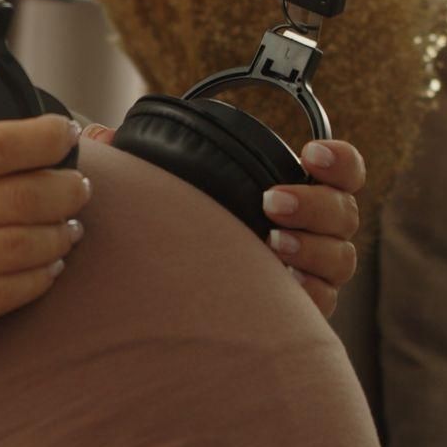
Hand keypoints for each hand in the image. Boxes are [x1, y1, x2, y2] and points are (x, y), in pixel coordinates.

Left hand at [80, 124, 362, 319]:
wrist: (181, 308)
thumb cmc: (185, 233)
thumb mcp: (168, 192)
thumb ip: (140, 161)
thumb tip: (100, 133)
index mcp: (298, 193)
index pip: (344, 171)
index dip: (338, 159)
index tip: (310, 152)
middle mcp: (316, 232)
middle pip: (345, 214)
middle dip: (315, 203)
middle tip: (270, 200)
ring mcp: (313, 273)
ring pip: (341, 259)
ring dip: (312, 247)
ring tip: (273, 242)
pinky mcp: (303, 314)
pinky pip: (324, 304)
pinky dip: (308, 292)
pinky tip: (281, 283)